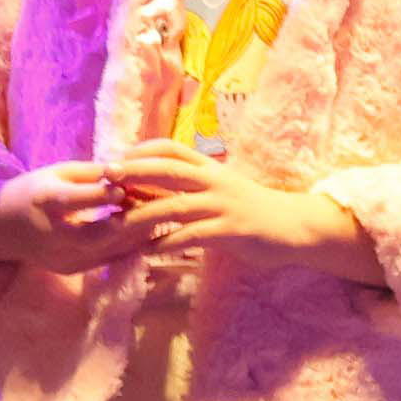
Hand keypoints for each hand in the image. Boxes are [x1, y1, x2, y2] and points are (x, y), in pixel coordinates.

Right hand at [0, 161, 152, 272]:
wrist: (3, 227)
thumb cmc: (35, 190)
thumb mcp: (56, 172)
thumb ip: (90, 175)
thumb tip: (126, 172)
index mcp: (43, 204)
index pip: (76, 200)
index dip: (104, 193)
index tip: (129, 184)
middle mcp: (52, 236)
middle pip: (98, 233)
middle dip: (133, 220)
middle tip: (164, 206)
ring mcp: (62, 258)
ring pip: (108, 250)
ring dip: (138, 235)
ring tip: (165, 218)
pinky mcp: (72, 270)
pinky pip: (107, 259)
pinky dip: (130, 246)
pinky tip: (152, 233)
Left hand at [104, 139, 380, 279]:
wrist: (295, 226)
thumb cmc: (253, 209)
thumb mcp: (222, 190)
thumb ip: (191, 187)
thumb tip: (151, 189)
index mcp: (211, 168)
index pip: (172, 148)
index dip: (143, 150)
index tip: (118, 158)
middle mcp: (215, 181)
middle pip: (168, 170)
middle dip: (134, 171)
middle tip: (105, 177)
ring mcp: (223, 205)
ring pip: (175, 206)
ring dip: (143, 214)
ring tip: (118, 224)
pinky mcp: (231, 231)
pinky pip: (193, 236)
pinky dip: (167, 244)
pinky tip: (148, 252)